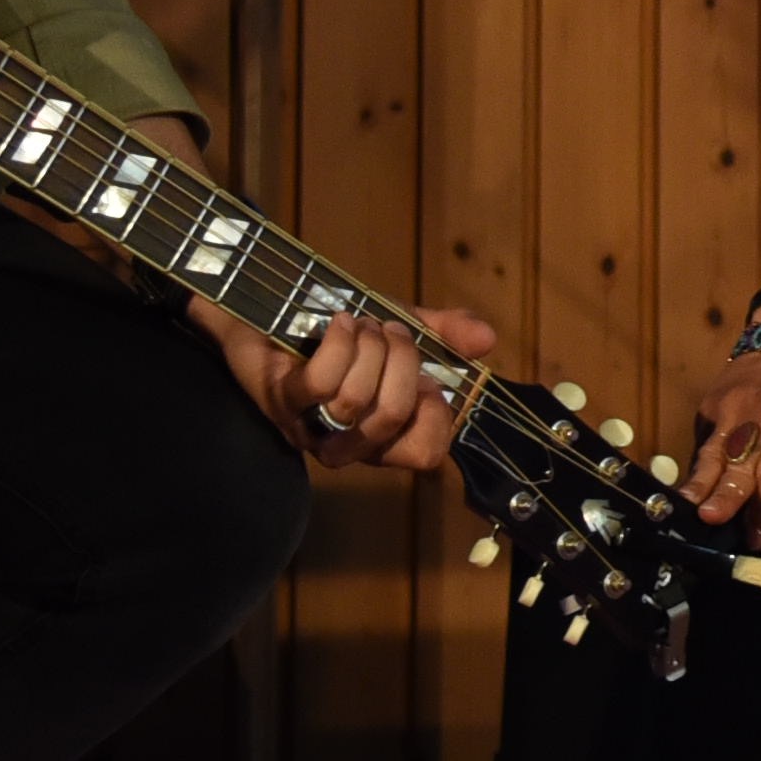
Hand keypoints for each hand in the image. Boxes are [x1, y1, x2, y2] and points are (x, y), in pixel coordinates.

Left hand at [190, 287, 480, 468]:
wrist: (272, 305)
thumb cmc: (339, 330)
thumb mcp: (403, 328)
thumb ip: (446, 335)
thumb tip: (488, 340)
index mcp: (383, 436)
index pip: (426, 454)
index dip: (437, 413)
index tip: (429, 379)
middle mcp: (346, 443)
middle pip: (391, 418)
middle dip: (401, 361)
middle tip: (391, 331)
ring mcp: (310, 425)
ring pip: (355, 400)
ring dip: (368, 347)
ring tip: (360, 325)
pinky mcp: (280, 400)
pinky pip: (321, 382)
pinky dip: (339, 342)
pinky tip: (338, 322)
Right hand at [680, 335, 760, 548]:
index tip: (760, 534)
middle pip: (743, 461)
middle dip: (727, 493)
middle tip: (710, 517)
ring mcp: (732, 410)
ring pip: (713, 453)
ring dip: (699, 483)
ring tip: (686, 506)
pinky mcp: (709, 407)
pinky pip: (702, 445)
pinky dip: (698, 470)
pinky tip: (691, 492)